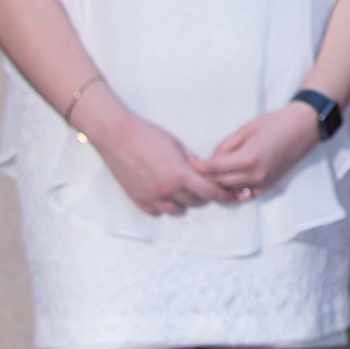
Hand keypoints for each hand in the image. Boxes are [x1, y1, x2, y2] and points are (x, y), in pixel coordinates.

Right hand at [72, 88, 231, 216]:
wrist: (117, 136)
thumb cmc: (149, 136)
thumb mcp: (178, 145)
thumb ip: (193, 162)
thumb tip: (207, 173)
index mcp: (180, 175)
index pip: (210, 192)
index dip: (224, 194)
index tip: (233, 194)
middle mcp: (166, 190)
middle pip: (196, 202)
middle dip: (205, 194)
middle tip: (207, 185)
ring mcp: (151, 197)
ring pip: (178, 210)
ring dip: (185, 202)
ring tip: (185, 189)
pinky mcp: (137, 200)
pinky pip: (157, 212)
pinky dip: (165, 206)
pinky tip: (166, 194)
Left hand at [195, 105, 324, 202]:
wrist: (304, 127)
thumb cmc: (275, 123)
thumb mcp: (246, 129)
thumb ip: (226, 146)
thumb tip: (212, 159)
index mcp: (247, 159)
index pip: (213, 169)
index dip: (197, 166)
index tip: (186, 162)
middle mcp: (254, 175)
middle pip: (218, 183)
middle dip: (204, 177)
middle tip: (192, 170)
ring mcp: (262, 183)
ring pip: (229, 191)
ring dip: (217, 184)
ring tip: (207, 176)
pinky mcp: (268, 186)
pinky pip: (243, 193)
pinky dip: (233, 189)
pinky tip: (226, 181)